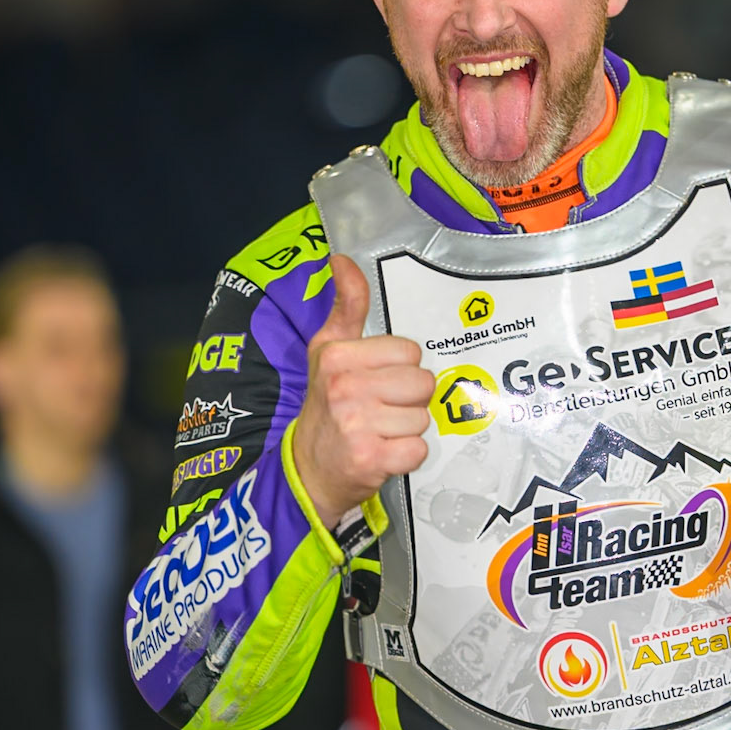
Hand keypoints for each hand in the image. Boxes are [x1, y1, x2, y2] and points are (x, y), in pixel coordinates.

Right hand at [291, 254, 435, 528]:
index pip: (410, 353)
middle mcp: (344, 386)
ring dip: (405, 429)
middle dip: (407, 400)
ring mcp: (356, 424)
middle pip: (422, 384)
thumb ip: (346, 305)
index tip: (374, 383)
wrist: (307, 470)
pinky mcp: (370, 459)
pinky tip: (381, 454)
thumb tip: (342, 259)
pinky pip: (418, 449)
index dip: (399, 370)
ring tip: (378, 432)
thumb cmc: (326, 405)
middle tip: (378, 411)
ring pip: (423, 418)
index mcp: (337, 355)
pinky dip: (405, 457)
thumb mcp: (328, 350)